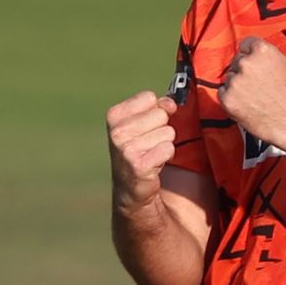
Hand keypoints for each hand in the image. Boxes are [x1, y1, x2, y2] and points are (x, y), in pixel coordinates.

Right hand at [107, 90, 178, 213]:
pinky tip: (154, 164)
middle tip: (149, 143)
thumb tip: (171, 104)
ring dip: (164, 143)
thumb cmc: (140, 148)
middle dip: (161, 128)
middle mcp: (117, 131)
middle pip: (161, 114)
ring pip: (168, 132)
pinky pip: (168, 148)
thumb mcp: (144, 122)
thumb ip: (158, 106)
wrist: (132, 187)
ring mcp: (126, 148)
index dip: (155, 109)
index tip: (149, 124)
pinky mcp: (139, 165)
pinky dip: (166, 157)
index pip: (149, 97)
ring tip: (151, 154)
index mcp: (114, 115)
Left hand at [218, 36, 285, 154]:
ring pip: (230, 78)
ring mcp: (235, 81)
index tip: (252, 62)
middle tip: (257, 85)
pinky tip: (247, 105)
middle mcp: (246, 63)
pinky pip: (223, 93)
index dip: (249, 54)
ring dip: (237, 86)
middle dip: (244, 71)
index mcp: (262, 51)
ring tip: (255, 97)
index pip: (245, 44)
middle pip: (236, 61)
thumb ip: (264, 56)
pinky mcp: (228, 98)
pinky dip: (232, 99)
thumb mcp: (283, 65)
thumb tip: (250, 53)